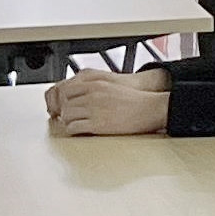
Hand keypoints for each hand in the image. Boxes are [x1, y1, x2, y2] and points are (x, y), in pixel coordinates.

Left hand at [46, 70, 170, 136]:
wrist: (150, 109)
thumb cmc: (135, 100)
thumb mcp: (111, 87)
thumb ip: (95, 89)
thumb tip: (82, 97)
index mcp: (95, 84)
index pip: (66, 89)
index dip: (64, 99)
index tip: (67, 105)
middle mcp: (92, 95)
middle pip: (65, 103)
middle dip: (65, 111)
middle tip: (69, 117)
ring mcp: (94, 110)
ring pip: (67, 115)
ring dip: (68, 121)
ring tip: (74, 124)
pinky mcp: (97, 125)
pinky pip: (74, 127)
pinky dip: (73, 130)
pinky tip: (79, 131)